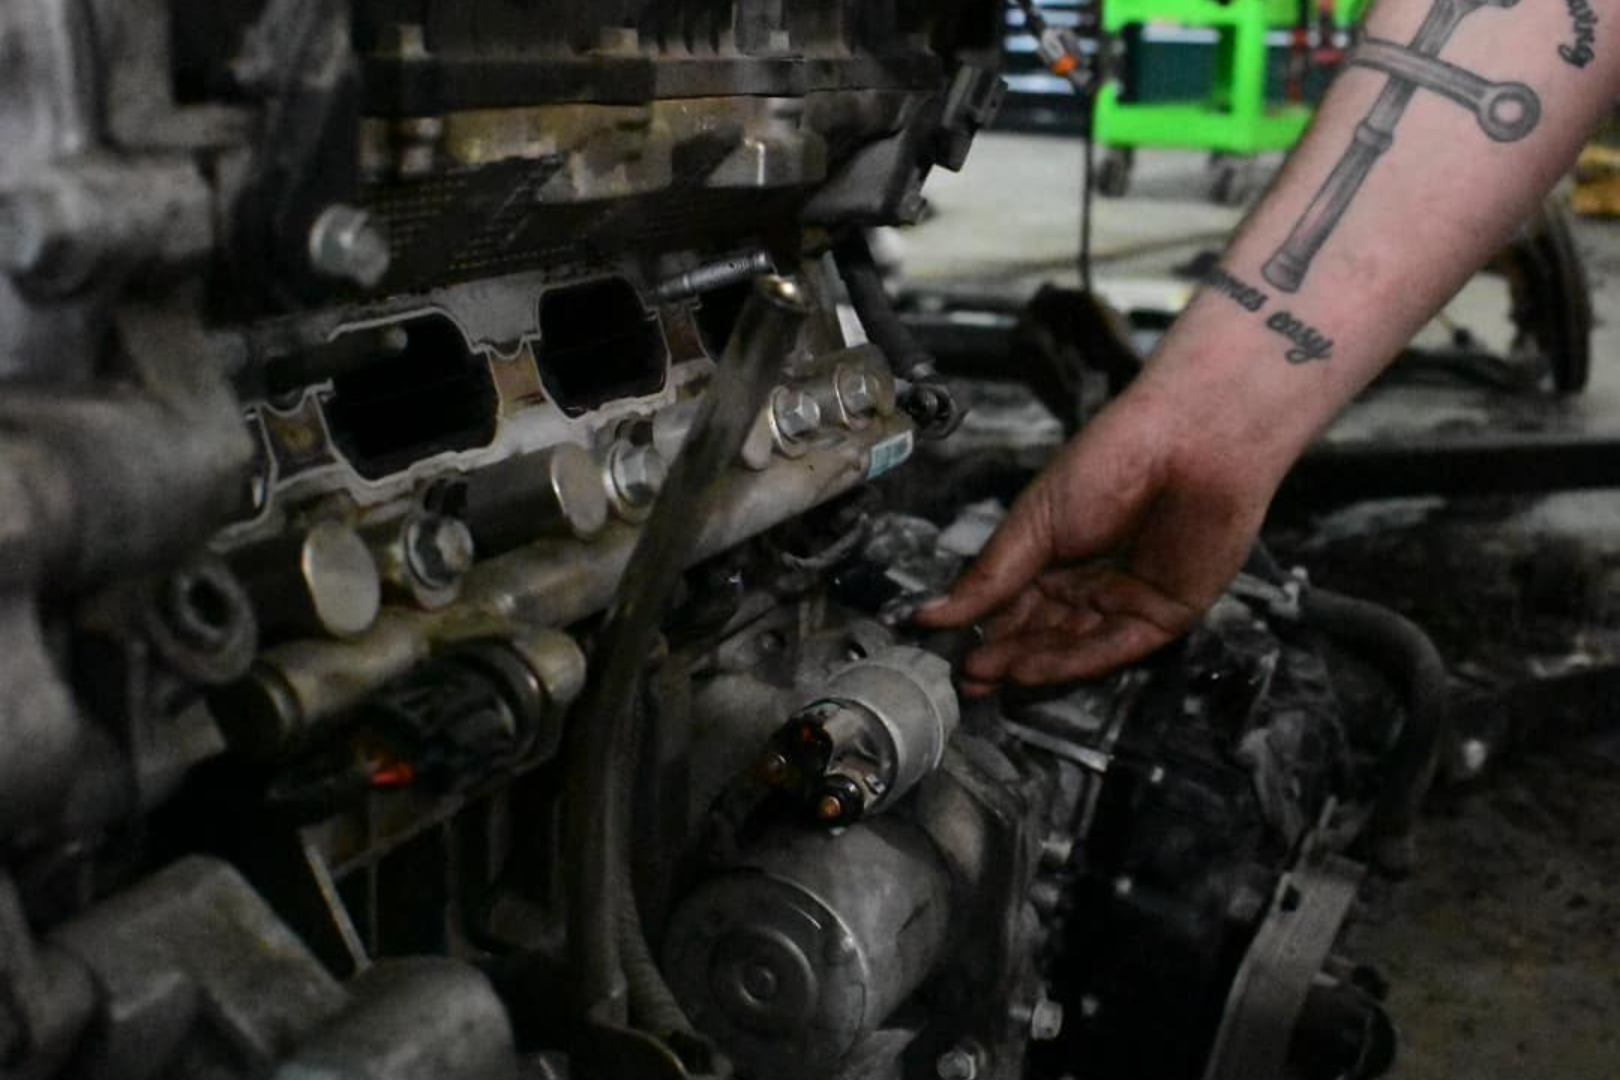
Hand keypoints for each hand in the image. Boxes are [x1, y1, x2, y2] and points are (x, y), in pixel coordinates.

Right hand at [914, 377, 1282, 694]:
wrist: (1189, 442)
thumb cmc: (1111, 459)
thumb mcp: (1033, 522)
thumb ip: (989, 577)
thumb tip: (931, 614)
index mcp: (1055, 553)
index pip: (1011, 603)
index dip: (979, 628)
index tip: (944, 651)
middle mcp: (1089, 582)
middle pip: (1039, 632)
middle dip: (1000, 655)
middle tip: (962, 677)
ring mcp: (1126, 601)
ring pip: (1070, 646)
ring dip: (1028, 664)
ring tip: (985, 677)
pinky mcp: (1164, 616)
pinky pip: (1112, 648)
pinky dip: (1070, 663)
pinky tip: (1029, 671)